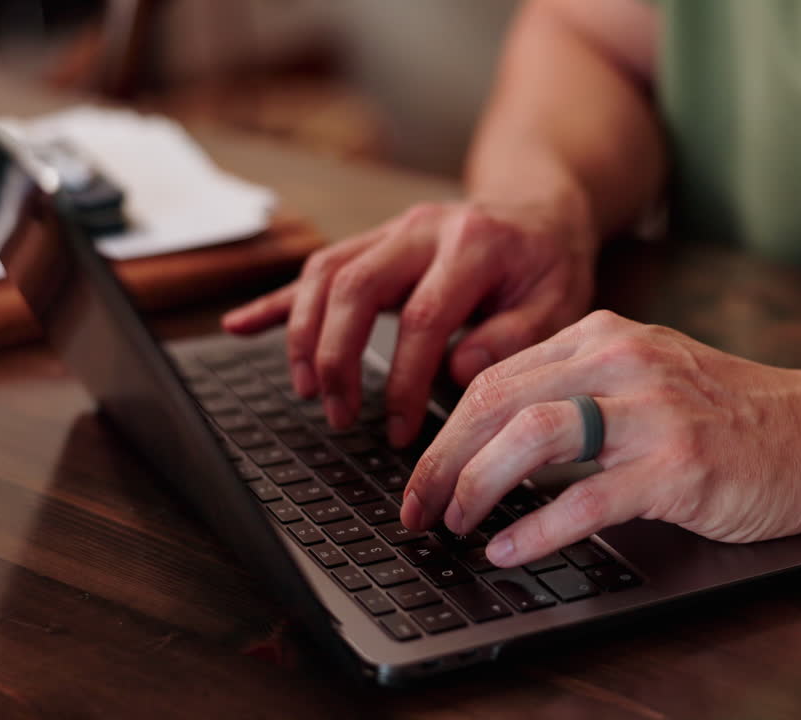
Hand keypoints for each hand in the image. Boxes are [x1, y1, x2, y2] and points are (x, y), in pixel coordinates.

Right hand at [221, 194, 597, 446]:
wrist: (540, 212)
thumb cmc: (550, 266)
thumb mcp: (560, 305)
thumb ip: (517, 338)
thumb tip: (458, 373)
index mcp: (474, 244)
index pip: (425, 317)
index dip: (406, 380)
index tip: (401, 430)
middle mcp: (423, 228)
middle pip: (356, 286)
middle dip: (336, 356)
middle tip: (339, 414)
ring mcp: (392, 231)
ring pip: (325, 272)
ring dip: (304, 333)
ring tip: (305, 390)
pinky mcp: (373, 242)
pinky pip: (316, 267)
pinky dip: (277, 299)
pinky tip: (240, 324)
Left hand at [400, 310, 800, 566]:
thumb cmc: (727, 413)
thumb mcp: (644, 374)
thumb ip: (574, 388)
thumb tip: (490, 437)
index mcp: (603, 336)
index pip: (495, 375)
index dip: (446, 428)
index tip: (421, 472)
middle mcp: (621, 362)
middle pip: (498, 402)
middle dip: (443, 460)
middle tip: (417, 506)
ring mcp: (650, 412)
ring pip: (532, 437)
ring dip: (477, 485)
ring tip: (453, 523)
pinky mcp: (677, 466)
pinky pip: (587, 497)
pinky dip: (537, 528)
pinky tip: (509, 549)